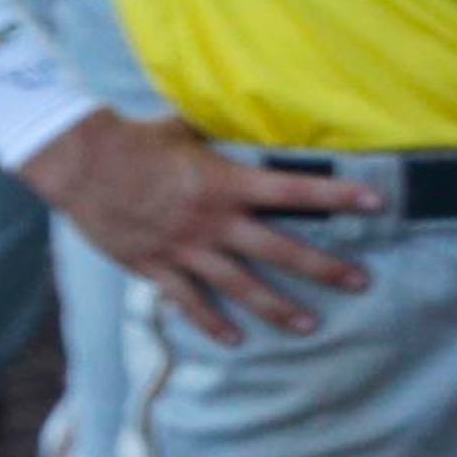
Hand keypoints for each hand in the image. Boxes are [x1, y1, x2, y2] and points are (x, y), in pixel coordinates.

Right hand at [32, 110, 382, 342]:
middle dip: (324, 268)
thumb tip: (244, 116)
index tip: (377, 203)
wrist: (78, 163)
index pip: (295, 189)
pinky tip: (234, 340)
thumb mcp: (184, 131)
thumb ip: (219, 134)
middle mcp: (214, 221)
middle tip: (361, 283)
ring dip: (278, 309)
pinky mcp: (155, 267)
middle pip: (281, 250)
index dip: (338, 195)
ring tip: (310, 326)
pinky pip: (189, 301)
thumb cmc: (134, 140)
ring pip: (241, 286)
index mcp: (226, 183)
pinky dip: (211, 322)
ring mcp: (185, 248)